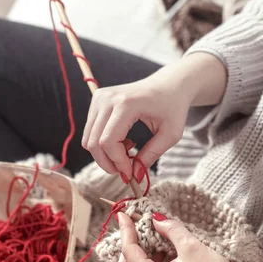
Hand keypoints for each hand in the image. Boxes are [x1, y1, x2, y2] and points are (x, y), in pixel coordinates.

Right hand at [81, 52, 227, 180]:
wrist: (169, 84)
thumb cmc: (173, 107)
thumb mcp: (171, 134)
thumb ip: (151, 155)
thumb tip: (134, 176)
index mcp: (126, 103)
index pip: (108, 141)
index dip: (117, 162)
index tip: (131, 174)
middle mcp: (108, 98)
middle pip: (93, 142)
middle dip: (108, 163)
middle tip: (127, 170)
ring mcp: (99, 98)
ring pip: (89, 139)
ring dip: (106, 154)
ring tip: (129, 150)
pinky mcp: (97, 100)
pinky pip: (91, 132)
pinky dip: (103, 144)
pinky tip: (123, 141)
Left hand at [115, 212, 262, 261]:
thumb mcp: (192, 246)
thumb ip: (171, 229)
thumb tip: (156, 218)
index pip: (129, 252)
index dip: (126, 231)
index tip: (124, 215)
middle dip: (127, 248)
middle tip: (137, 229)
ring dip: (140, 257)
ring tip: (156, 239)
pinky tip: (167, 253)